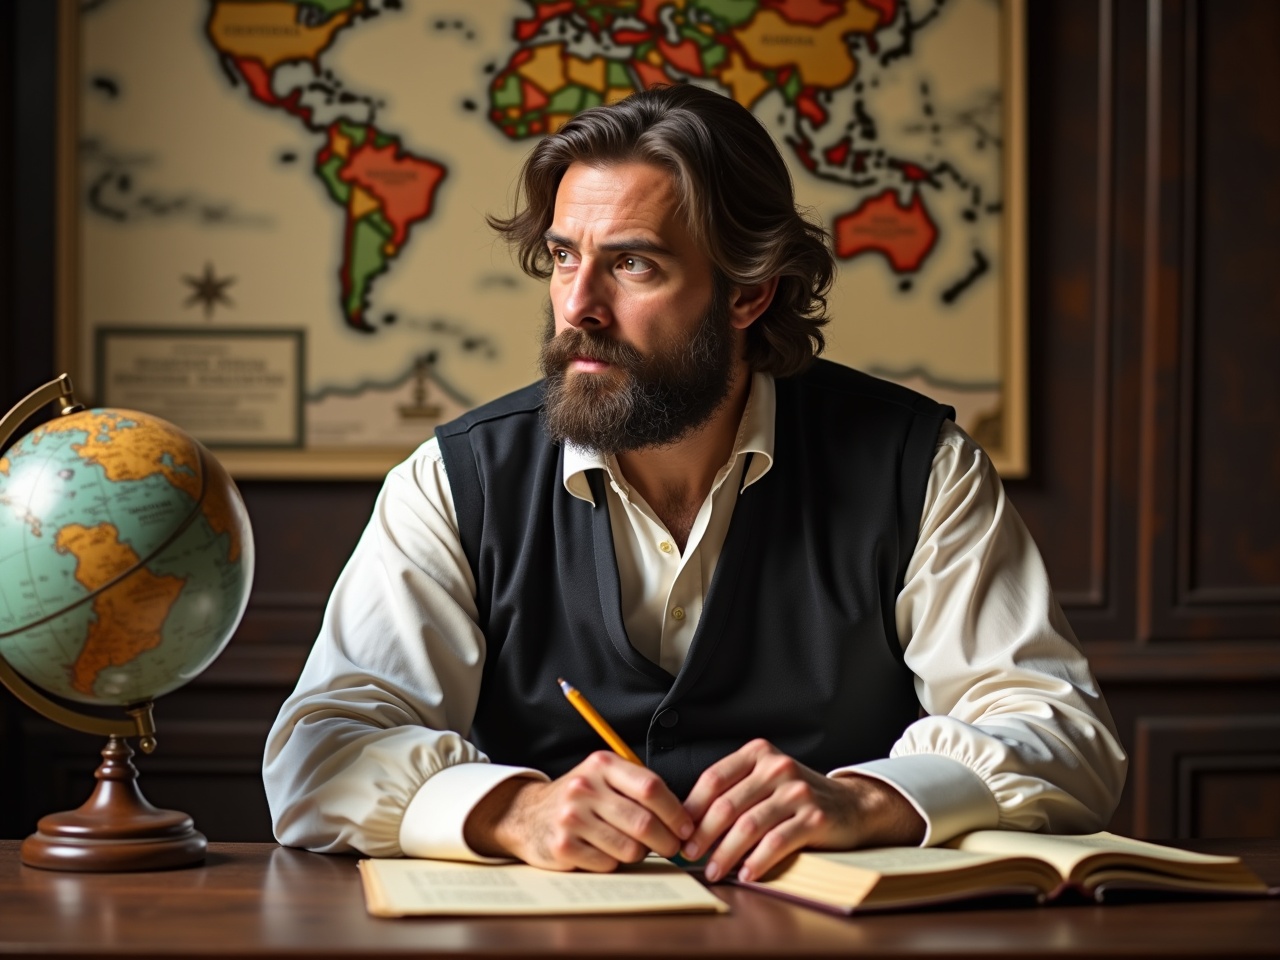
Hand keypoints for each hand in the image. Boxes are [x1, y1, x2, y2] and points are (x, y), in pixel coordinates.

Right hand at [463, 751, 692, 871]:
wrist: (528, 814)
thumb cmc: (581, 798)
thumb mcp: (605, 778)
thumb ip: (639, 789)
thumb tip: (684, 819)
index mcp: (602, 764)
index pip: (651, 788)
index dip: (676, 812)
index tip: (686, 828)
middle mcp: (584, 787)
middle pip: (643, 822)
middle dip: (666, 841)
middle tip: (672, 848)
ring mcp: (571, 817)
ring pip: (629, 848)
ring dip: (640, 854)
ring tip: (635, 848)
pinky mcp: (562, 846)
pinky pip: (607, 864)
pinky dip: (614, 863)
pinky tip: (606, 852)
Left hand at [680, 739, 925, 882]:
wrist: (853, 805)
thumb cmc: (798, 798)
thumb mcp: (766, 782)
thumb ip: (735, 792)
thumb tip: (689, 824)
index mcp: (759, 753)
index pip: (713, 779)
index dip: (691, 808)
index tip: (678, 833)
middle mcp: (777, 767)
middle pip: (727, 805)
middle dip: (703, 835)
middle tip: (689, 856)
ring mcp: (798, 791)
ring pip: (748, 826)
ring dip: (725, 853)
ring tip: (714, 871)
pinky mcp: (815, 816)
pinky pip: (777, 842)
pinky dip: (757, 862)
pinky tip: (746, 874)